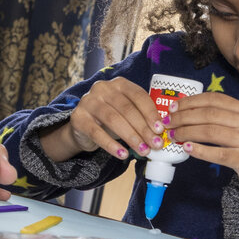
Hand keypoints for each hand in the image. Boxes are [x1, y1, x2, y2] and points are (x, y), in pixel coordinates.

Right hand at [40, 77, 160, 162]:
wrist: (83, 128)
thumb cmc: (111, 119)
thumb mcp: (126, 112)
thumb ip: (141, 117)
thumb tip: (160, 132)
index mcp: (119, 83)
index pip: (138, 95)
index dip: (150, 113)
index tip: (160, 129)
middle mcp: (102, 88)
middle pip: (127, 109)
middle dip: (143, 128)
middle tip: (154, 144)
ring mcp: (88, 101)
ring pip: (113, 119)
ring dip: (131, 137)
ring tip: (143, 150)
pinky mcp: (78, 118)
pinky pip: (97, 133)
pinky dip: (111, 145)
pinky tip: (123, 155)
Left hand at [167, 92, 238, 193]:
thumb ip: (218, 117)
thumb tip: (183, 112)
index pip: (214, 99)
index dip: (191, 101)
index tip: (173, 107)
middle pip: (210, 115)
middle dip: (184, 117)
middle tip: (168, 123)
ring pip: (211, 132)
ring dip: (188, 132)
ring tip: (174, 136)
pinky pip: (218, 154)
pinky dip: (199, 150)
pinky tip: (187, 148)